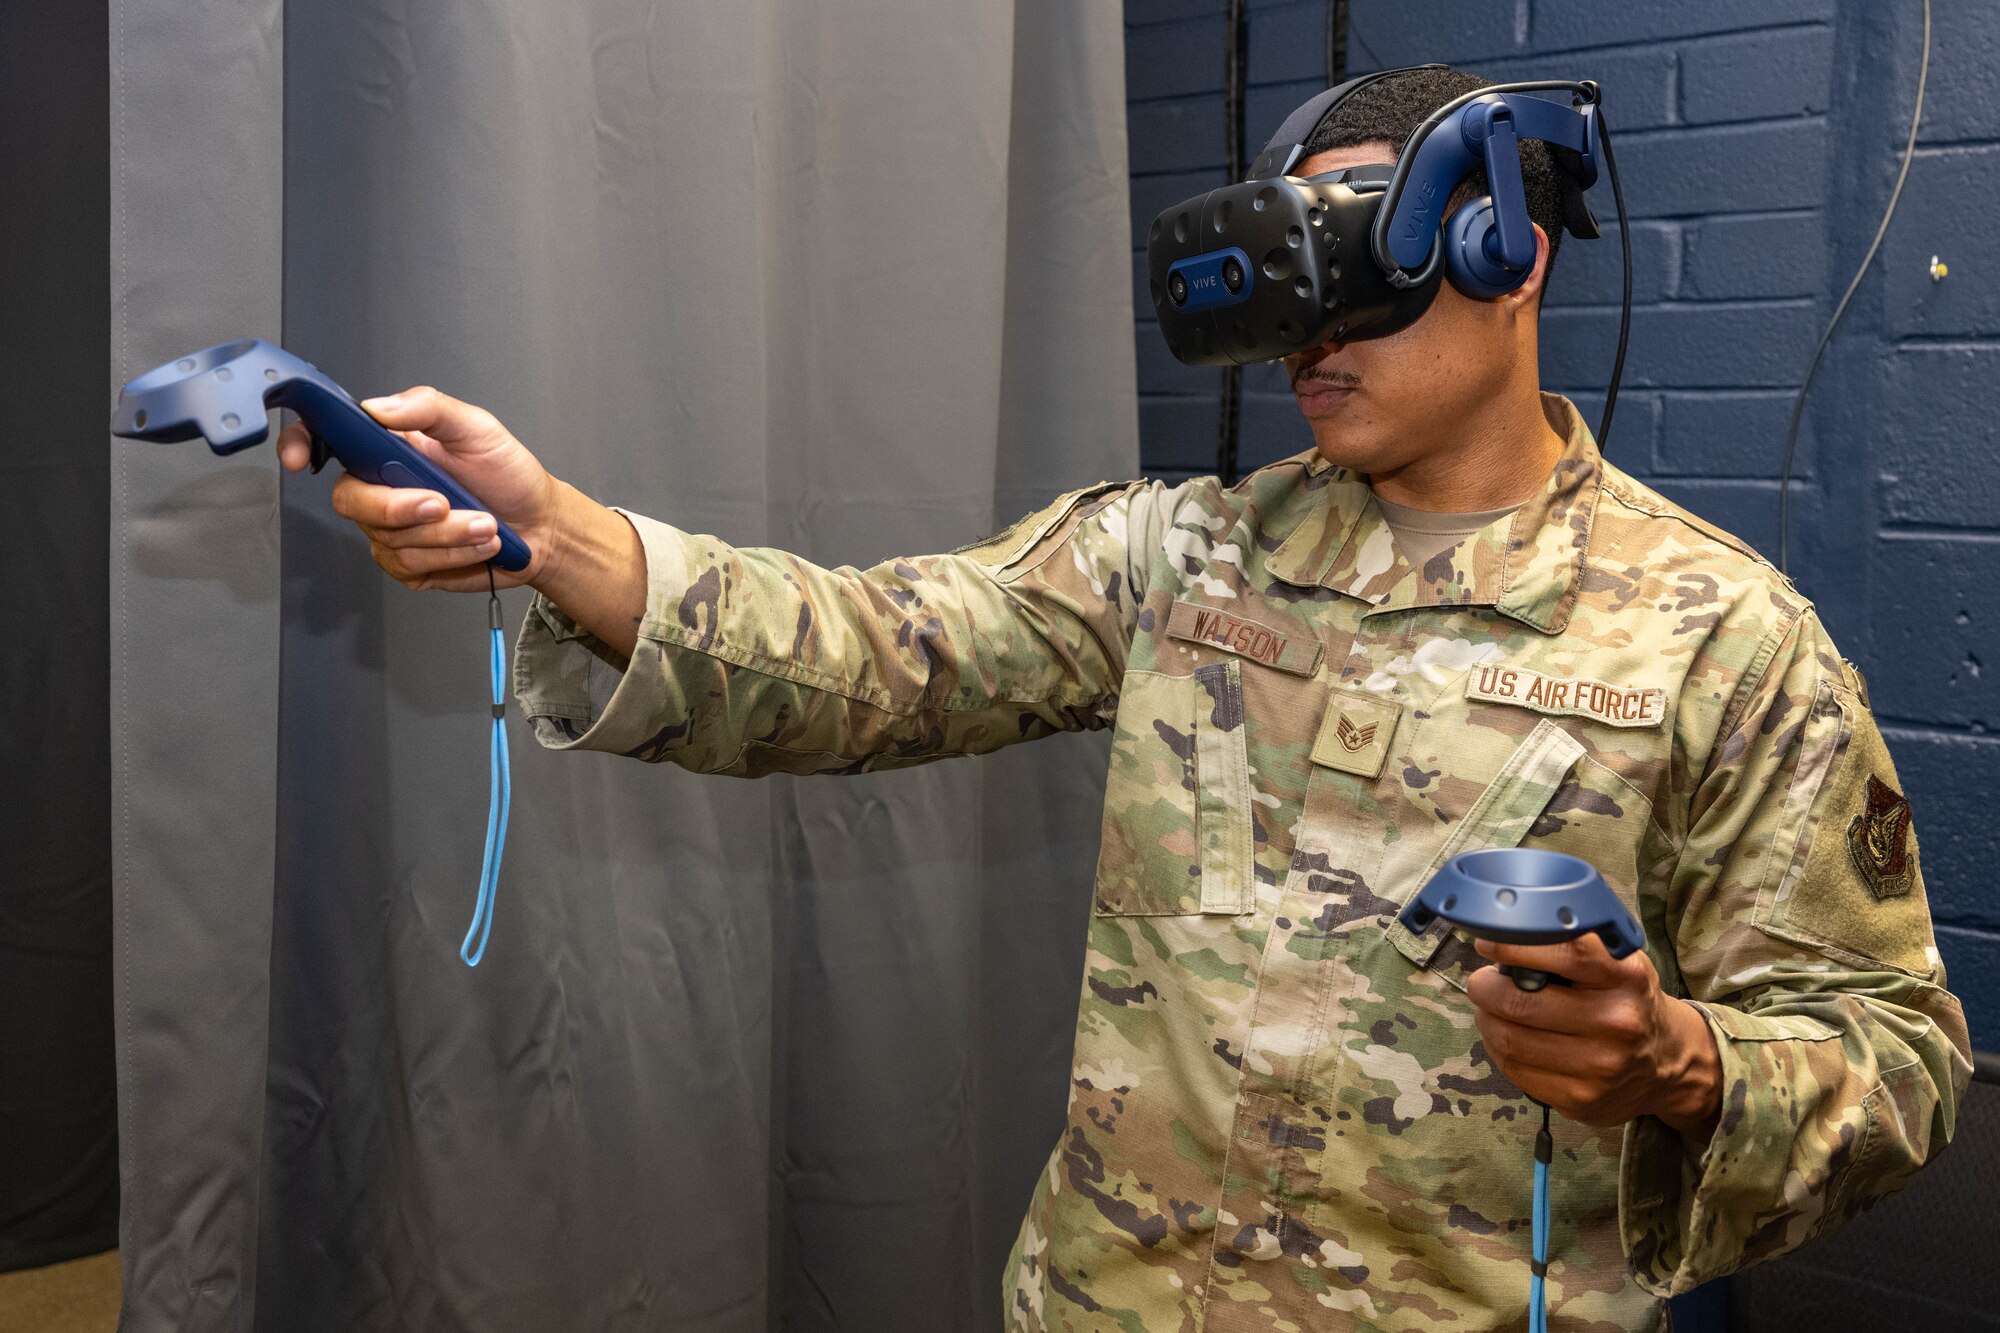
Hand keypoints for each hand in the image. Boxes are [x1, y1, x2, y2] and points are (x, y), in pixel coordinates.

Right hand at [276, 386, 563, 591]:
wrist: (541, 524)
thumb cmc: (507, 473)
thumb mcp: (476, 427)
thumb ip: (429, 408)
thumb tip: (376, 406)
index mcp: (386, 447)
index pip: (325, 439)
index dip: (300, 445)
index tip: (300, 458)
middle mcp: (380, 487)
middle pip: (350, 500)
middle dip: (399, 506)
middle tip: (444, 503)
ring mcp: (390, 530)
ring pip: (389, 539)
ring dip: (446, 535)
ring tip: (486, 524)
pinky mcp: (409, 566)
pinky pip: (410, 567)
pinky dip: (452, 557)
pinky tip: (480, 545)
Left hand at [1466, 933, 1721, 1142]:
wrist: (1668, 1064)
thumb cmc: (1628, 1001)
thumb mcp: (1619, 964)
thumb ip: (1576, 947)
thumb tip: (1510, 933)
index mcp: (1626, 978)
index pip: (1566, 953)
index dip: (1515, 947)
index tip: (1488, 944)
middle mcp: (1616, 1022)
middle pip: (1520, 1002)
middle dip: (1486, 988)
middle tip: (1483, 982)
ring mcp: (1598, 1066)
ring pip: (1509, 1039)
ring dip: (1487, 1019)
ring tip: (1490, 1009)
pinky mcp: (1579, 1098)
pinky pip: (1514, 1070)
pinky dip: (1497, 1049)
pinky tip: (1505, 1037)